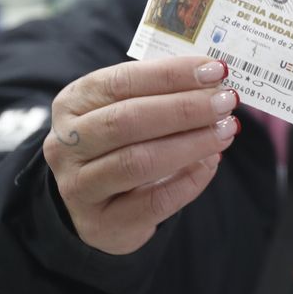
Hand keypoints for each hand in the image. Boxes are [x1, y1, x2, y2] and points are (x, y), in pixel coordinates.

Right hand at [43, 56, 239, 254]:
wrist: (99, 210)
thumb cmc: (120, 148)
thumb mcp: (127, 113)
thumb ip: (162, 96)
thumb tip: (214, 83)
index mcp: (73, 105)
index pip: (120, 82)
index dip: (169, 74)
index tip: (214, 70)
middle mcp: (66, 145)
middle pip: (127, 120)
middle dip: (184, 108)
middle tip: (226, 102)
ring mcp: (79, 187)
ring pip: (138, 161)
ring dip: (191, 143)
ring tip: (226, 131)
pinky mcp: (103, 223)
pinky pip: (154, 202)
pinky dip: (189, 181)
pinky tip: (210, 164)